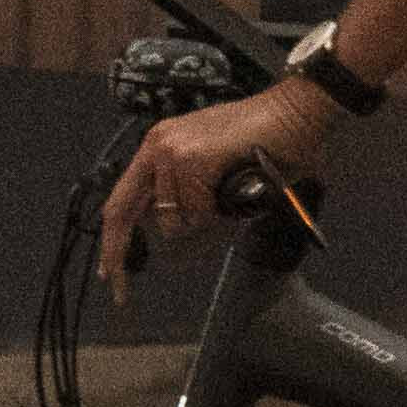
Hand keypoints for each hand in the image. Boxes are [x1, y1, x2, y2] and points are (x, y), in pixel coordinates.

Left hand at [97, 75, 341, 284]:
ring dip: (205, 222)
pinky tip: (237, 189)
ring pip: (174, 220)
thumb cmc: (268, 142)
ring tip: (232, 195)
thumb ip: (189, 200)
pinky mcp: (192, 158)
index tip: (110, 271)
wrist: (296, 114)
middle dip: (117, 254)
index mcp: (160, 147)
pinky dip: (221, 213)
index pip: (122, 198)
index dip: (113, 237)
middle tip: (120, 292)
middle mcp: (158, 145)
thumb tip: (174, 242)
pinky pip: (198, 213)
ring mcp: (172, 150)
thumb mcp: (216, 172)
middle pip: (122, 211)